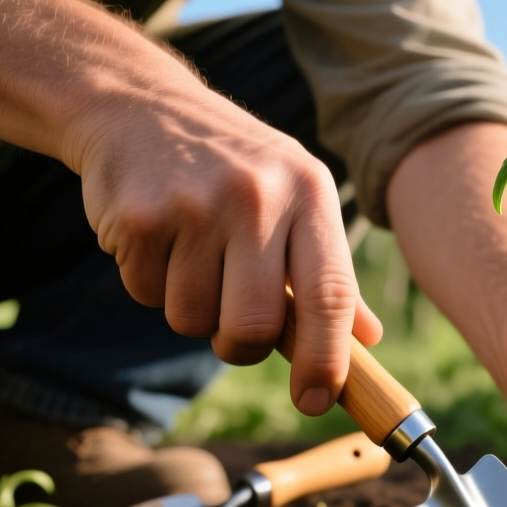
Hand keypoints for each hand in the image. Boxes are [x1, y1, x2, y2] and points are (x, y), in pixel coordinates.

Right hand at [68, 92, 381, 414]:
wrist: (139, 104)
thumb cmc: (235, 166)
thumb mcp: (296, 196)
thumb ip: (328, 270)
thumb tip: (369, 341)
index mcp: (310, 192)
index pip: (330, 295)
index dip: (326, 360)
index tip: (318, 401)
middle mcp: (258, 196)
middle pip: (254, 326)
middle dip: (240, 348)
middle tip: (232, 332)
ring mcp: (194, 204)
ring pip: (193, 320)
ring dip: (191, 311)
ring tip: (191, 256)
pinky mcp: (137, 216)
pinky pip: (147, 295)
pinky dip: (151, 283)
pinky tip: (157, 237)